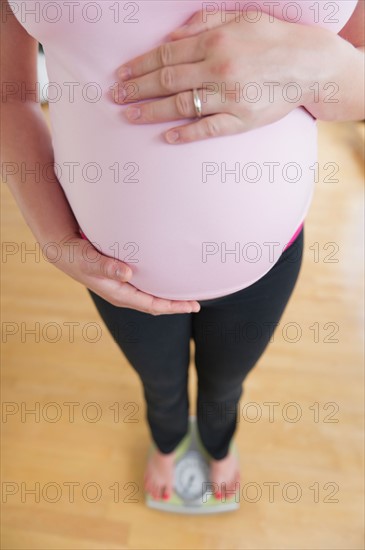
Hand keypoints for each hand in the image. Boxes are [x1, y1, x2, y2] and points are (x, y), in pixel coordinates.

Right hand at [49, 233, 200, 314]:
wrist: (64, 253)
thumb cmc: (77, 256)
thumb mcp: (90, 260)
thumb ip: (107, 267)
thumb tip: (127, 273)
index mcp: (120, 294)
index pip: (153, 305)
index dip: (174, 307)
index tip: (193, 306)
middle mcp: (123, 294)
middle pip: (156, 305)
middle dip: (176, 305)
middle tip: (197, 303)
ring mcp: (122, 288)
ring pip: (151, 297)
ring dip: (168, 297)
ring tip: (186, 293)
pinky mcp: (121, 278)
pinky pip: (145, 287)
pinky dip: (159, 286)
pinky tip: (166, 279)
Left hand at [112, 9, 322, 142]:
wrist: (309, 65)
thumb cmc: (272, 39)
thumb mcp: (240, 18)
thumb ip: (203, 24)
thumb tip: (171, 37)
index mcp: (215, 42)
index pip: (166, 56)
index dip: (140, 66)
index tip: (121, 75)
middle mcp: (218, 70)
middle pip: (167, 81)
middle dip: (137, 89)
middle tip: (115, 97)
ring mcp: (229, 98)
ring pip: (181, 106)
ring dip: (151, 112)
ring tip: (129, 116)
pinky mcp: (241, 120)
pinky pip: (208, 129)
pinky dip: (186, 134)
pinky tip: (166, 137)